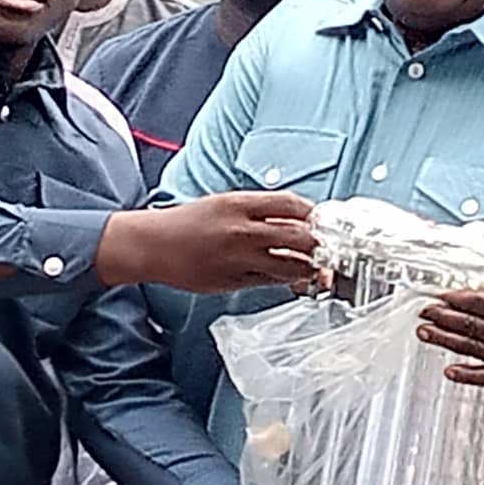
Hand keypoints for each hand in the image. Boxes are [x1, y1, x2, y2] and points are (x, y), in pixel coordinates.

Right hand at [96, 191, 317, 292]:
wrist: (155, 245)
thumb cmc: (192, 221)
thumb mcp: (226, 203)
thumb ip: (260, 210)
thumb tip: (298, 217)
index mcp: (240, 204)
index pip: (291, 204)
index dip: (313, 213)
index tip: (322, 219)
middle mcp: (241, 230)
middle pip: (297, 236)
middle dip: (319, 243)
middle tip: (328, 247)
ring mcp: (238, 258)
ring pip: (288, 265)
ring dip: (308, 267)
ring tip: (317, 267)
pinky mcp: (233, 281)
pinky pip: (270, 282)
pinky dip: (286, 280)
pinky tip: (292, 277)